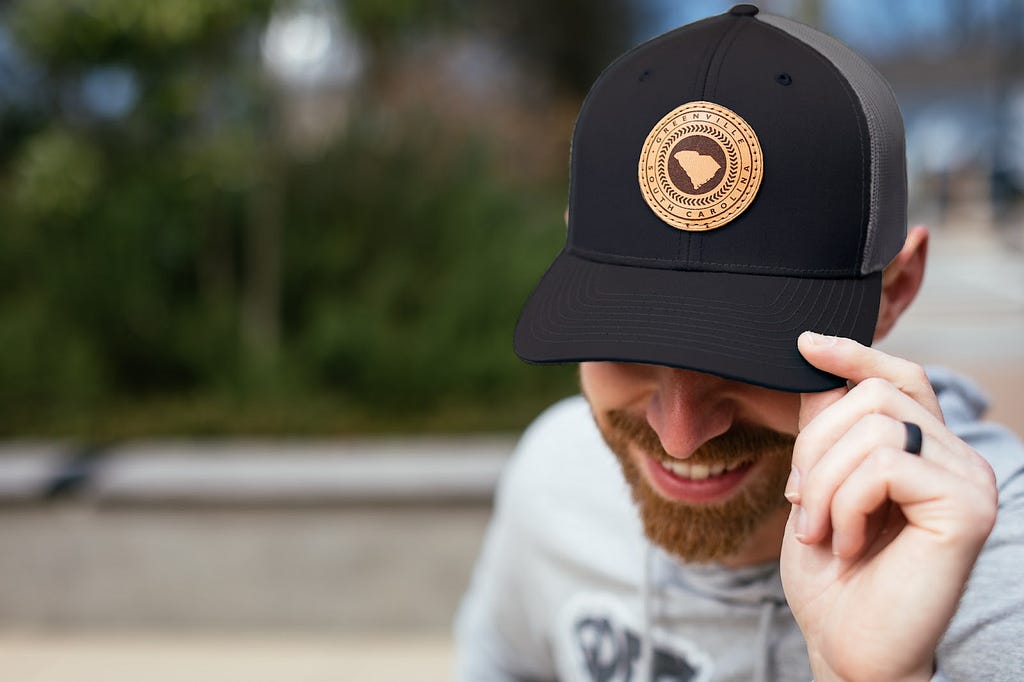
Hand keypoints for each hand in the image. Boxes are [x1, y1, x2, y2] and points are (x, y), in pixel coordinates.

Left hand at [780, 332, 997, 681]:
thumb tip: (818, 367)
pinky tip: (844, 544)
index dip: (855, 354)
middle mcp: (957, 459)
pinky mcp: (967, 508)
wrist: (847, 646)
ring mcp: (969, 481)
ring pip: (873, 428)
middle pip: (874, 395)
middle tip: (800, 501)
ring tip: (818, 530)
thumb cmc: (832, 575)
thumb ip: (826, 431)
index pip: (900, 377)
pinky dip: (844, 504)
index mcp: (925, 451)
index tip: (805, 344)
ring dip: (822, 482)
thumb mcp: (817, 487)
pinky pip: (884, 466)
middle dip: (814, 445)